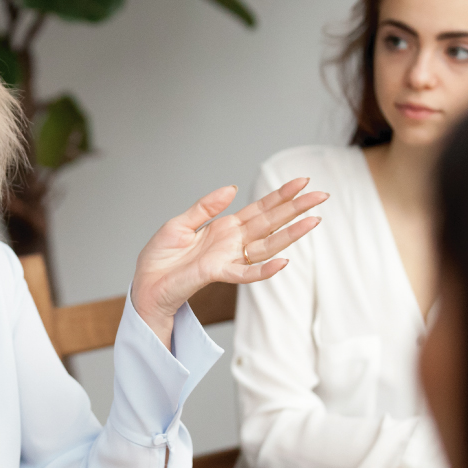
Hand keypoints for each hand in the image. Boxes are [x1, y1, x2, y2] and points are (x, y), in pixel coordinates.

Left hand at [131, 178, 327, 345]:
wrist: (145, 285)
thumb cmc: (160, 259)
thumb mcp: (180, 224)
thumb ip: (205, 207)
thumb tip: (231, 188)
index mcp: (224, 228)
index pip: (259, 209)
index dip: (280, 196)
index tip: (302, 181)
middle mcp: (232, 243)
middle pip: (270, 223)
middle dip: (296, 209)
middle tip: (321, 195)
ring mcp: (228, 259)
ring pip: (266, 246)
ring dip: (290, 235)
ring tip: (314, 221)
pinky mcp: (217, 274)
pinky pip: (246, 274)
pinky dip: (264, 269)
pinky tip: (284, 262)